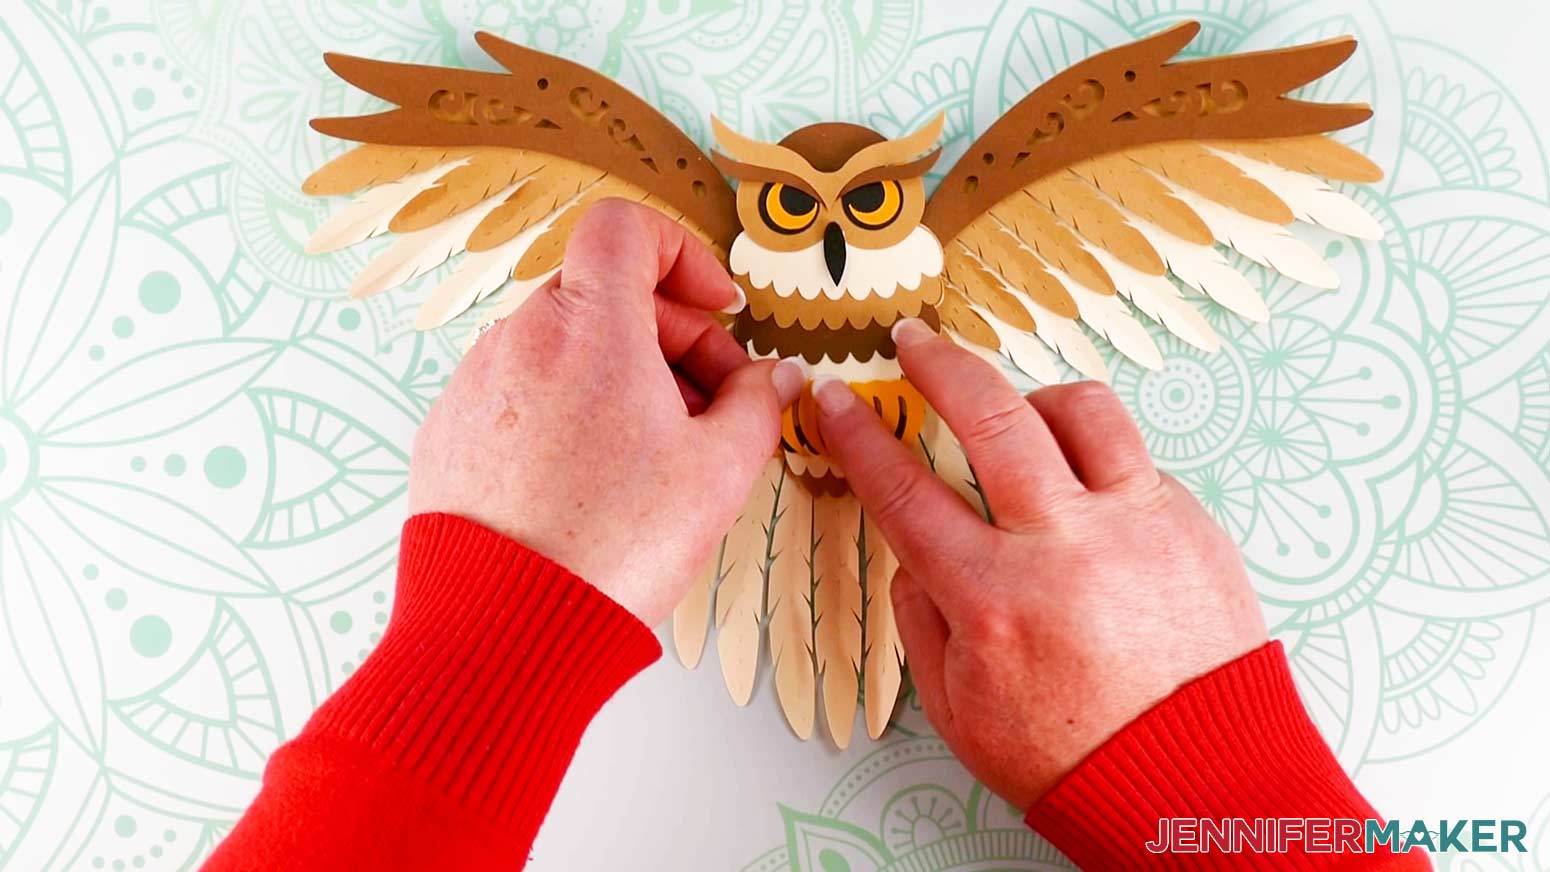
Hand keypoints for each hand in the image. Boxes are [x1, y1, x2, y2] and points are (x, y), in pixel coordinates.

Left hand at [409, 200, 805, 625]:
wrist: (506, 628)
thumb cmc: (612, 546)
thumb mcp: (718, 472)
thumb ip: (757, 405)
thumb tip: (773, 379)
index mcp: (589, 325)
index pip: (627, 228)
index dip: (683, 254)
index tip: (716, 309)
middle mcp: (519, 338)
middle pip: (605, 294)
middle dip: (670, 336)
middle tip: (713, 404)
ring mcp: (474, 385)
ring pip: (562, 347)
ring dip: (620, 377)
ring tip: (656, 455)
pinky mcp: (448, 433)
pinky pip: (520, 394)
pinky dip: (566, 412)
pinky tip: (594, 481)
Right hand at [812, 318, 1266, 808]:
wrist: (1197, 787)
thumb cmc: (1074, 757)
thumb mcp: (960, 707)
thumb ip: (924, 616)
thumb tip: (917, 548)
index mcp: (995, 598)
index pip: (905, 490)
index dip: (859, 436)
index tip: (837, 401)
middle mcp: (1067, 546)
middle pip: (991, 414)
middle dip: (939, 364)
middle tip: (914, 343)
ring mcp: (1138, 525)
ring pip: (1080, 410)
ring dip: (1033, 399)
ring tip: (1016, 417)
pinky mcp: (1191, 525)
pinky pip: (1133, 458)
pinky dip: (1095, 460)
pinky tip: (1083, 495)